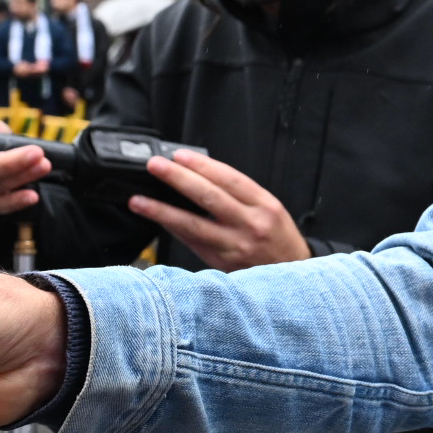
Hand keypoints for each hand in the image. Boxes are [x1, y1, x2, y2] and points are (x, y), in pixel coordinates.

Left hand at [128, 148, 311, 269]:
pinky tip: (157, 221)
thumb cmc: (279, 240)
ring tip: (139, 200)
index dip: (202, 165)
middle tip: (156, 166)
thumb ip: (240, 196)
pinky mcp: (221, 264)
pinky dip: (173, 231)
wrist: (293, 276)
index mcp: (265, 205)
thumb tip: (199, 177)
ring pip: (193, 226)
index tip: (179, 156)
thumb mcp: (270, 210)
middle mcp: (251, 225)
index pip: (230, 179)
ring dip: (162, 211)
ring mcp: (235, 247)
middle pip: (209, 197)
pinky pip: (193, 244)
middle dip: (178, 179)